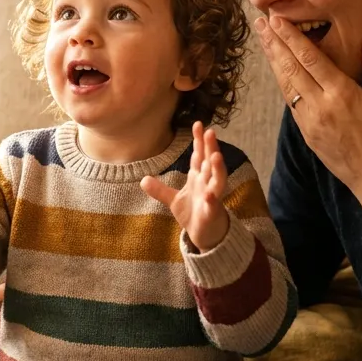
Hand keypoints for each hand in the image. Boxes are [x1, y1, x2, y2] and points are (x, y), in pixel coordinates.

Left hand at [141, 122, 230, 251]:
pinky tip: (210, 195)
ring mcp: (212, 198)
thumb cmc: (194, 214)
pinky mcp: (212, 213)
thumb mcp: (174, 200)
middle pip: (210, 162)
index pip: (199, 155)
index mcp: (198, 178)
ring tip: (216, 156)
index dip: (199, 141)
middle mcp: (207, 184)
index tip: (198, 124)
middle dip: (210, 147)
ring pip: (218, 180)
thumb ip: (160, 189)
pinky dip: (212, 200)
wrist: (205, 236)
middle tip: (210, 131)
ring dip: (218, 168)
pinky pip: (213, 205)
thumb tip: (143, 179)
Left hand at [257, 17, 361, 219]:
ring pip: (285, 85)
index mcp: (341, 95)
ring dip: (273, 61)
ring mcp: (309, 121)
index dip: (291, 37)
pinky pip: (290, 102)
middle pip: (291, 68)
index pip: (310, 59)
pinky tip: (278, 72)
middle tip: (259, 23)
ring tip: (264, 41)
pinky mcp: (306, 134)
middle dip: (274, 44)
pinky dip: (282, 83)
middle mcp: (320, 106)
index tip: (277, 20)